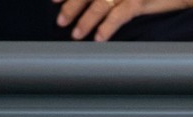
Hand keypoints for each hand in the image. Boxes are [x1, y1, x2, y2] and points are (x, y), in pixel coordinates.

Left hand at [54, 0, 192, 41]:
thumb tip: (97, 4)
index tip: (54, 1)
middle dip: (70, 6)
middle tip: (59, 21)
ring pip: (99, 4)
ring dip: (85, 20)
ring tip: (76, 34)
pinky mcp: (139, 1)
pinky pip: (119, 15)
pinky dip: (107, 26)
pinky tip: (99, 38)